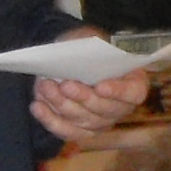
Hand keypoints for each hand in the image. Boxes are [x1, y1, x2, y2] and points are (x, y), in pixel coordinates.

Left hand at [31, 29, 151, 142]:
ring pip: (82, 120)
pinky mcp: (80, 130)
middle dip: (83, 97)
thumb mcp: (93, 40)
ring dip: (61, 104)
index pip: (133, 92)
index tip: (100, 86)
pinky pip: (66, 131)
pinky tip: (37, 106)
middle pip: (105, 110)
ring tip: (45, 87)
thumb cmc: (88, 49)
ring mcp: (101, 122)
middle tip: (65, 84)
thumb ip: (91, 47)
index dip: (118, 92)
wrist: (73, 60)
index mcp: (134, 83)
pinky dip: (49, 120)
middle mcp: (120, 108)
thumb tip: (80, 57)